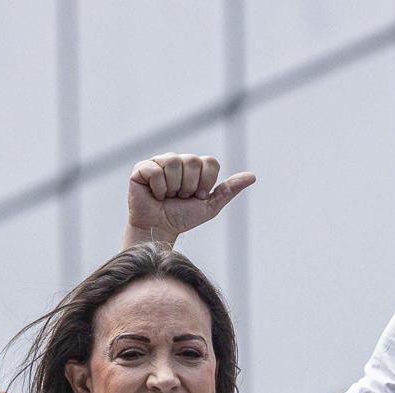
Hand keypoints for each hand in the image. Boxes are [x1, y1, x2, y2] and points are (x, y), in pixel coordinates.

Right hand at [123, 153, 254, 248]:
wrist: (159, 230)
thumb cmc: (182, 218)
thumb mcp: (210, 206)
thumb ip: (229, 190)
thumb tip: (252, 177)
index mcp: (195, 167)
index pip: (210, 162)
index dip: (206, 182)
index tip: (198, 196)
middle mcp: (178, 161)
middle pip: (192, 160)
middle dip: (189, 186)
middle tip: (181, 197)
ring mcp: (159, 162)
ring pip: (173, 162)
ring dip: (174, 186)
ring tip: (168, 196)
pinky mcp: (141, 168)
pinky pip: (155, 169)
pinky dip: (158, 188)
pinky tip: (156, 195)